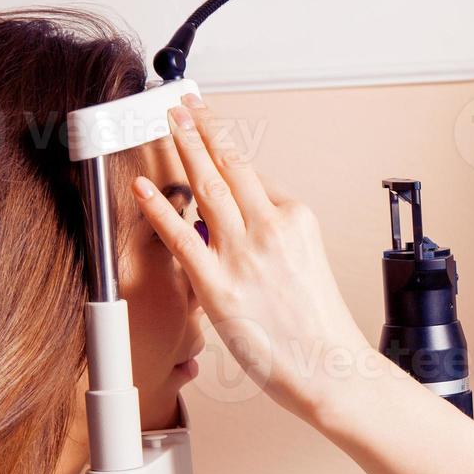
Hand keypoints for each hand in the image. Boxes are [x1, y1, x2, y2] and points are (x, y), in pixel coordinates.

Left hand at [132, 93, 375, 422]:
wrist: (331, 369)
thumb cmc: (321, 328)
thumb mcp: (309, 264)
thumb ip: (274, 237)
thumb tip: (237, 224)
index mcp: (298, 220)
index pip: (257, 179)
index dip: (227, 153)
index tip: (213, 132)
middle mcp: (271, 229)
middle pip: (231, 164)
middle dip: (204, 127)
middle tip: (184, 104)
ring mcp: (243, 255)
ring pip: (207, 186)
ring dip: (184, 146)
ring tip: (168, 122)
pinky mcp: (219, 287)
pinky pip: (181, 238)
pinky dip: (158, 209)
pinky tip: (142, 188)